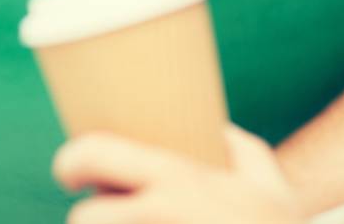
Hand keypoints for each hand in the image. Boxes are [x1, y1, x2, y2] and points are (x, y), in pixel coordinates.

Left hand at [55, 126, 306, 223]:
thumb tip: (217, 129)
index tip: (70, 172)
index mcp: (180, 181)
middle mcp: (161, 216)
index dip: (71, 161)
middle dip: (86, 219)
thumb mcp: (273, 191)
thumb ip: (244, 152)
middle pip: (83, 218)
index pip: (95, 154)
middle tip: (100, 218)